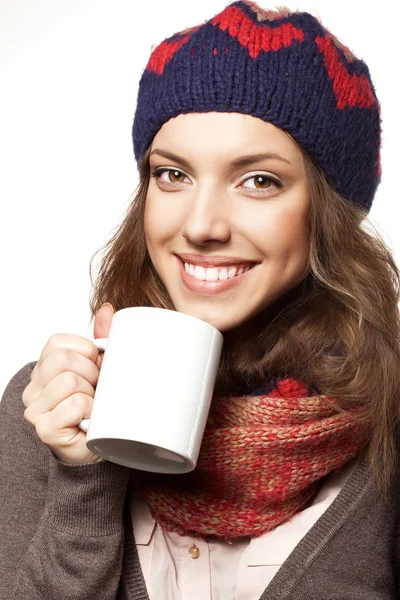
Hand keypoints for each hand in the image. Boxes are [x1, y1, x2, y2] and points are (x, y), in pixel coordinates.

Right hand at [23, 303, 115, 463]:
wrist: (101, 445)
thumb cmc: (98, 405)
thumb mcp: (103, 368)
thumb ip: (103, 338)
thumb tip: (107, 309)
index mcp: (44, 368)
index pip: (58, 343)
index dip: (86, 352)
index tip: (96, 369)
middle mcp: (33, 387)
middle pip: (63, 360)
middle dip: (91, 372)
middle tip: (97, 390)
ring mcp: (35, 409)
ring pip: (70, 382)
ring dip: (92, 394)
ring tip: (94, 406)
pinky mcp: (45, 429)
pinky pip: (75, 405)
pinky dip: (91, 411)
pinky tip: (90, 420)